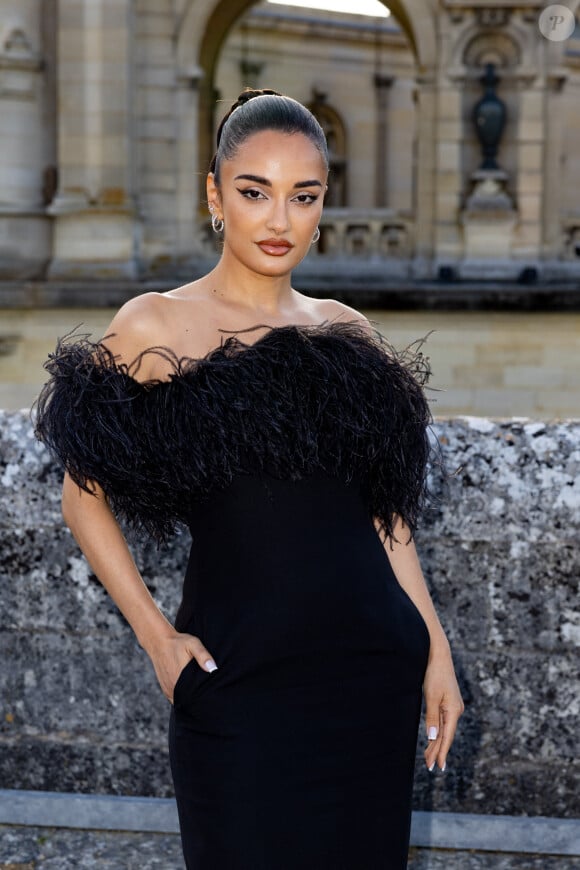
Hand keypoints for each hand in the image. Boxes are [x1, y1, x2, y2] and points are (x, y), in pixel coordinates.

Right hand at [147, 631, 217, 703]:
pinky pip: (175, 698)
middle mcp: (173, 688)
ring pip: (182, 700)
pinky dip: (182, 697)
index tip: (211, 694)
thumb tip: (213, 668)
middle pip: (189, 700)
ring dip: (190, 698)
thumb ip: (203, 656)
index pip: (196, 697)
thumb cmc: (177, 643)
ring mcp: (168, 690)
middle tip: (207, 692)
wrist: (159, 642)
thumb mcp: (193, 644)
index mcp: (181, 680)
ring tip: (199, 691)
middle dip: (198, 698)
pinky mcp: (165, 689)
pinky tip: (189, 691)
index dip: (204, 697)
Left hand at [423, 645, 463, 772]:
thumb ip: (432, 718)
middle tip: (429, 766)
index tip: (438, 766)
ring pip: (444, 729)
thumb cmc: (434, 673)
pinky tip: (434, 738)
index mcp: (454, 710)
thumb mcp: (431, 696)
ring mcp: (452, 706)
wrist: (438, 654)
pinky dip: (437, 731)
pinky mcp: (447, 701)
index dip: (442, 752)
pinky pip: (443, 721)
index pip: (447, 737)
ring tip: (429, 757)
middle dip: (437, 751)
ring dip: (437, 743)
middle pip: (446, 735)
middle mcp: (456, 710)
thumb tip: (433, 738)